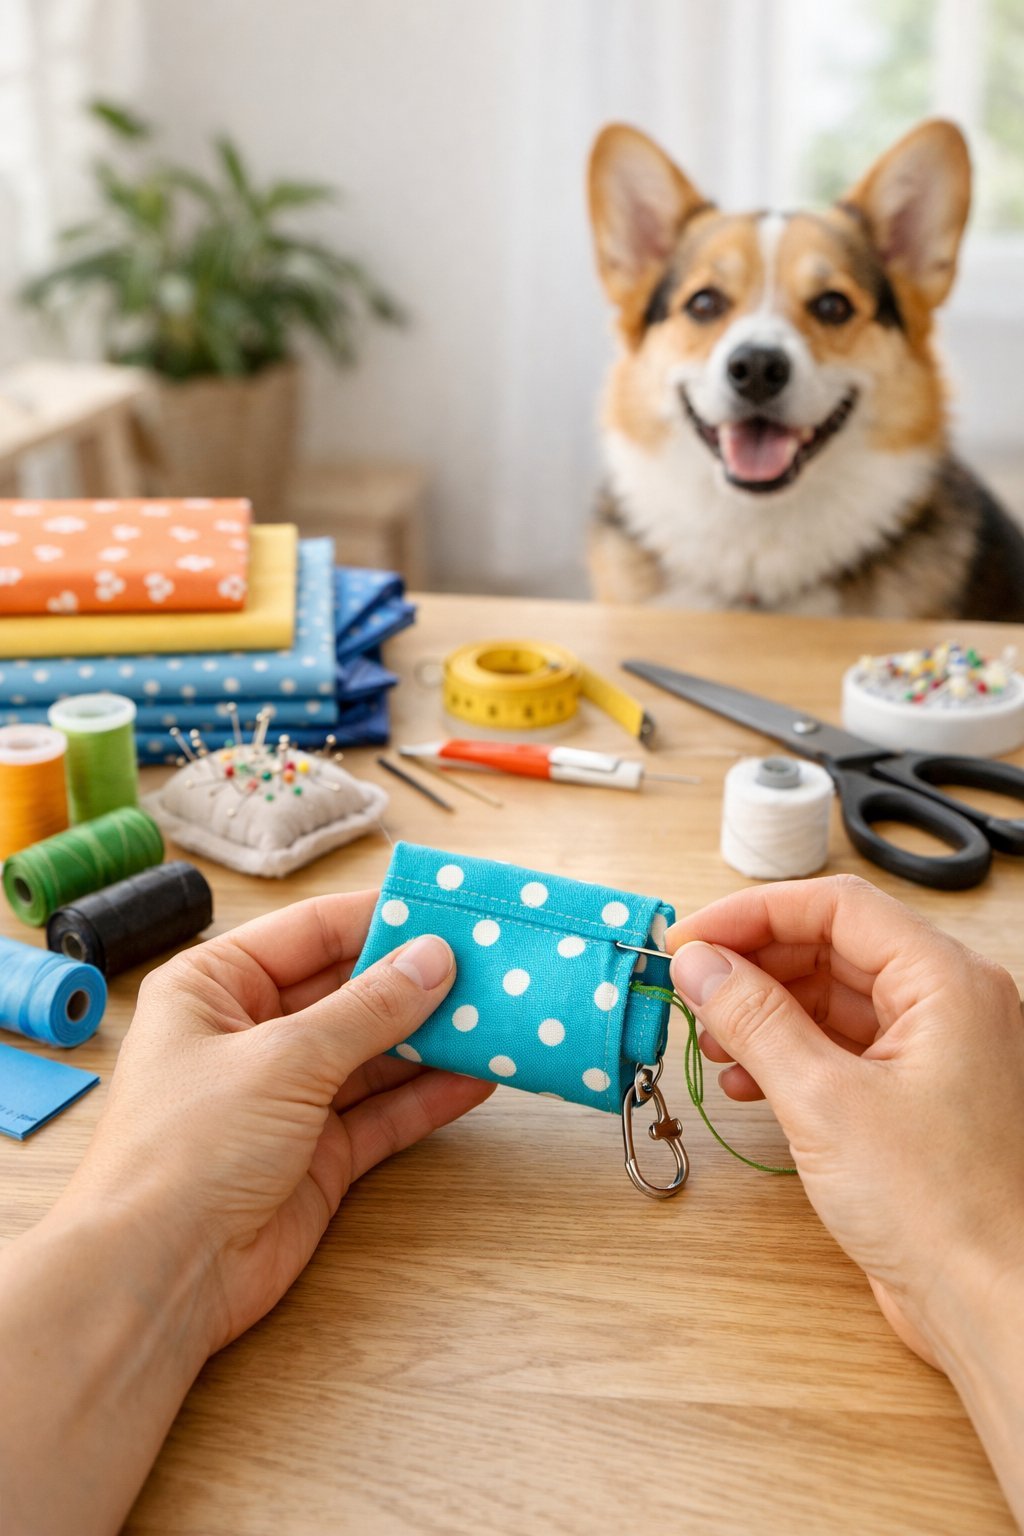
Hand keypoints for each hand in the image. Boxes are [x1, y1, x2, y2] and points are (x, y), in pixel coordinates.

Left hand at [64, 891, 493, 1352]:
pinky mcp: (318, 1154)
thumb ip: (367, 1008)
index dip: (380, 918)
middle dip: (416, 980)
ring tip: (499, 1014)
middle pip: (348, 991)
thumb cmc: (188, 1148)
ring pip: (373, 1052)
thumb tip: (435, 958)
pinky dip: (428, 1095)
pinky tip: (479, 1077)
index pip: (311, 932)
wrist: (160, 1277)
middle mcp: (250, 1034)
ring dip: (432, 1037)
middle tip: (491, 963)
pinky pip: (383, 1111)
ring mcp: (286, 1097)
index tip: (450, 909)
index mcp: (215, 986)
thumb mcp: (284, 1058)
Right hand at [666, 875, 1023, 1370]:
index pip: (835, 907)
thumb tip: (700, 962)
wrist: (996, 1308)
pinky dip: (789, 1055)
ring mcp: (936, 1053)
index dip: (753, 914)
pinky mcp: (918, 1099)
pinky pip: (843, 1049)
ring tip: (711, 1042)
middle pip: (833, 947)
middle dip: (755, 965)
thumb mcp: (823, 1100)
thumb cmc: (942, 1209)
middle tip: (689, 991)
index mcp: (945, 982)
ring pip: (834, 999)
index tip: (689, 941)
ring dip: (765, 1013)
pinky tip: (746, 1082)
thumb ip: (754, 1018)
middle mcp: (948, 1005)